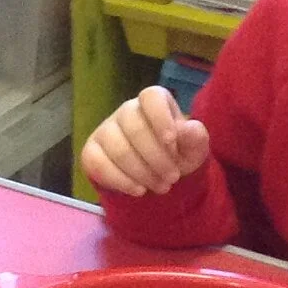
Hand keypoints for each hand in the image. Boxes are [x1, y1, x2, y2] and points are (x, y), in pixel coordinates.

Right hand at [81, 86, 210, 196]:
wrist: (157, 174)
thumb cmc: (178, 154)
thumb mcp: (195, 149)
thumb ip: (196, 138)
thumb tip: (187, 129)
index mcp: (153, 101)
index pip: (151, 97)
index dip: (160, 117)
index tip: (172, 142)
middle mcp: (126, 111)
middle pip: (135, 128)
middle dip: (157, 158)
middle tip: (172, 178)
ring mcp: (105, 130)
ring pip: (118, 149)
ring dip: (142, 173)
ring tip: (160, 186)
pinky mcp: (91, 151)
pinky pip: (98, 164)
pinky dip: (121, 181)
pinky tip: (138, 190)